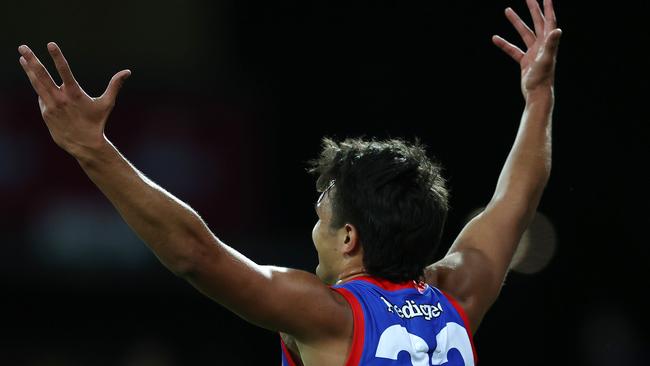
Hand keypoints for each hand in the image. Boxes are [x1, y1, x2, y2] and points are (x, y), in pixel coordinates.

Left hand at [18, 42, 129, 156]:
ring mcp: (50, 106)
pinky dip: (40, 88)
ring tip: (22, 58)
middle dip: (33, 60)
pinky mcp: (45, 113)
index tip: (50, 44)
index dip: (57, 56)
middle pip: (42, 75)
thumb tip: (128, 71)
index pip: (64, 70)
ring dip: (29, 70)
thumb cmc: (97, 122)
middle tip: (22, 47)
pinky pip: (41, 97)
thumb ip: (115, 85)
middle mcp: (60, 98)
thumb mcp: (107, 103)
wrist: (84, 144)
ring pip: (37, 84)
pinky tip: (40, 83)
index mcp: (75, 93)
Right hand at [492, 0, 561, 98]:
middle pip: (537, 22)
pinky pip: (513, 49)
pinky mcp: (525, 61)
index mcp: (548, 42)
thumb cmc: (542, 78)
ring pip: (524, 33)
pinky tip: (495, 38)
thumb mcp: (546, 59)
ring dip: (516, 22)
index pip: (549, 21)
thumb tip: (557, 30)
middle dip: (533, 9)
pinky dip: (504, 44)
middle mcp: (542, 45)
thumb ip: (551, 44)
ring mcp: (533, 52)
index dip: (548, 8)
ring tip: (507, 10)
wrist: (536, 94)